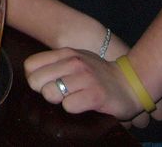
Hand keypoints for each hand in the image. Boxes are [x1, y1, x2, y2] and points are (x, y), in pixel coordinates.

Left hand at [24, 48, 161, 128]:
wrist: (131, 83)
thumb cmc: (97, 74)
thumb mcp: (75, 60)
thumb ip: (55, 64)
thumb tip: (31, 77)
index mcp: (66, 53)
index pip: (30, 66)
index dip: (34, 79)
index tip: (47, 84)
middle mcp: (73, 62)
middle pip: (36, 82)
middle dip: (45, 92)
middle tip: (61, 94)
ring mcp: (85, 78)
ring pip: (50, 94)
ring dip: (60, 101)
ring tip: (73, 98)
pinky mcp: (95, 95)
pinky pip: (69, 106)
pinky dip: (74, 109)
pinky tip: (84, 104)